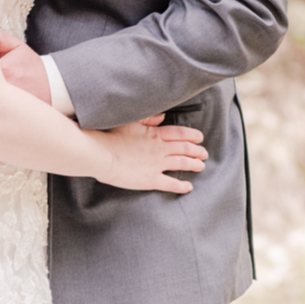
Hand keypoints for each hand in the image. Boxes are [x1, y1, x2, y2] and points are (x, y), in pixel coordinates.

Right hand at [93, 118, 207, 194]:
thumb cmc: (110, 135)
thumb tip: (162, 116)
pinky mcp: (151, 180)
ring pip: (182, 164)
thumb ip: (148, 118)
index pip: (179, 133)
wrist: (100, 154)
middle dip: (197, 151)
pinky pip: (171, 183)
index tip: (199, 138)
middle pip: (184, 149)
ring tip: (201, 166)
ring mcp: (156, 165)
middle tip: (204, 153)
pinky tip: (189, 187)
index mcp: (154, 134)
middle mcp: (159, 149)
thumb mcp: (129, 121)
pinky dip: (182, 185)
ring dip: (194, 165)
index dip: (192, 136)